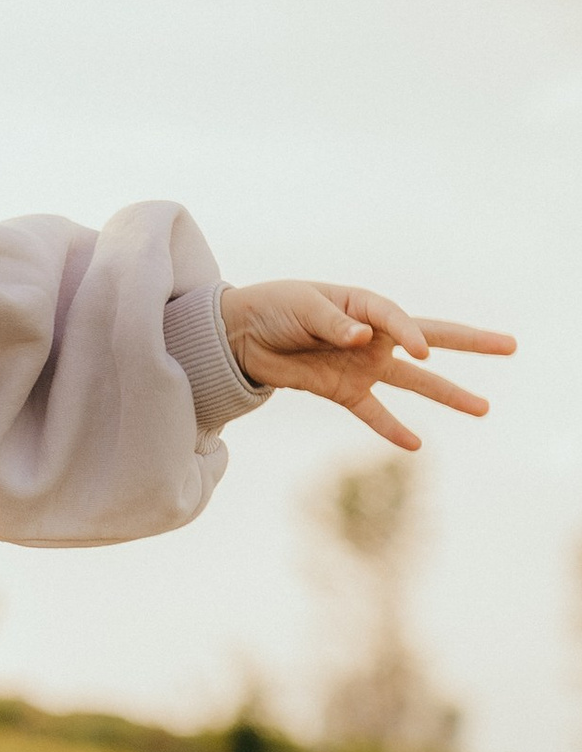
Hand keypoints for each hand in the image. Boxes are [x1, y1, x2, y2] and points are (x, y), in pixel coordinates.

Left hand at [218, 281, 514, 451]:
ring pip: (414, 383)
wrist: (239, 334)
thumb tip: (363, 338)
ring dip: (448, 394)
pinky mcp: (345, 390)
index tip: (422, 352)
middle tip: (510, 345)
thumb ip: (333, 323)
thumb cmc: (274, 307)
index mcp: (363, 306)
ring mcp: (362, 365)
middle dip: (470, 342)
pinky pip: (374, 412)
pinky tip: (416, 445)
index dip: (410, 334)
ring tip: (485, 407)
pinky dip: (392, 429)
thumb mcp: (300, 306)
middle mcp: (372, 336)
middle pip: (430, 338)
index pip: (397, 318)